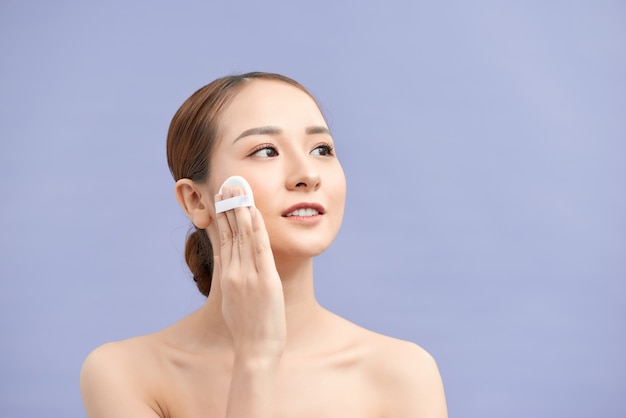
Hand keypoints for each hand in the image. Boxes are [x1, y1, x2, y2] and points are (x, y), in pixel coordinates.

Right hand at [214, 186, 286, 359]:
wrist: (255, 350)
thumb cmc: (246, 329)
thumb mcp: (231, 301)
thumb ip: (229, 278)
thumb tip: (224, 260)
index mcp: (227, 277)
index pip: (223, 240)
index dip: (222, 218)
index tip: (220, 200)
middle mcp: (234, 273)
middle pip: (230, 233)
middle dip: (228, 207)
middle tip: (226, 186)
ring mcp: (248, 276)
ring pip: (243, 237)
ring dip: (240, 211)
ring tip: (238, 190)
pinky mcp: (265, 280)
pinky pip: (259, 249)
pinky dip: (256, 229)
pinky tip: (254, 213)